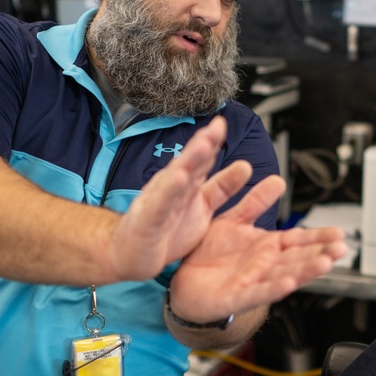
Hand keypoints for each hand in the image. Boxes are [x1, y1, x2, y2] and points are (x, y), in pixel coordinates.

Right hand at [106, 117, 251, 281]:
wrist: (129, 253)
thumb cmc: (165, 229)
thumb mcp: (202, 207)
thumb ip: (223, 187)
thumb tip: (246, 166)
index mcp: (187, 184)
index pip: (202, 159)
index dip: (212, 140)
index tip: (222, 122)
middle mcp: (172, 187)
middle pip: (189, 162)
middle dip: (203, 143)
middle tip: (217, 126)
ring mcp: (159, 201)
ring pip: (176, 177)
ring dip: (189, 160)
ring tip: (203, 145)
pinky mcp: (148, 220)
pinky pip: (160, 204)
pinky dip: (169, 191)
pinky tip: (178, 178)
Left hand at [168, 173, 347, 322]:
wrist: (181, 279)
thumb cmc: (208, 253)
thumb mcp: (233, 220)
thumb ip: (255, 202)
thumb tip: (278, 180)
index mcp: (266, 247)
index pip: (298, 240)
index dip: (319, 237)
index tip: (340, 233)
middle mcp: (264, 265)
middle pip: (297, 259)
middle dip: (320, 254)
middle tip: (341, 249)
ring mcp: (252, 282)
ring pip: (284, 276)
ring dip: (305, 271)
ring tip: (325, 264)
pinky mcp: (235, 297)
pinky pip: (257, 292)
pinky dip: (274, 289)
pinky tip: (290, 283)